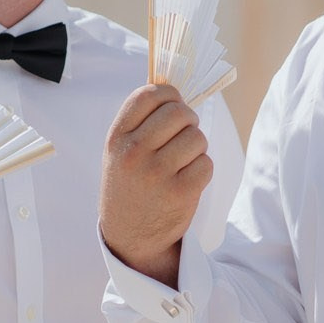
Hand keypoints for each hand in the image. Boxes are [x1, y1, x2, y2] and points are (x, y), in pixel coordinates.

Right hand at [100, 84, 211, 287]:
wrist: (129, 237)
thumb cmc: (129, 185)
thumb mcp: (119, 151)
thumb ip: (140, 120)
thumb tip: (173, 85)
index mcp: (117, 137)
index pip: (150, 95)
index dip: (169, 95)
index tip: (172, 106)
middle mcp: (134, 153)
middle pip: (180, 112)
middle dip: (188, 121)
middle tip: (183, 134)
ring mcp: (157, 173)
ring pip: (197, 137)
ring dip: (196, 147)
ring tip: (182, 161)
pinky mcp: (180, 193)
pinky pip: (206, 163)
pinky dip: (202, 169)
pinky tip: (188, 179)